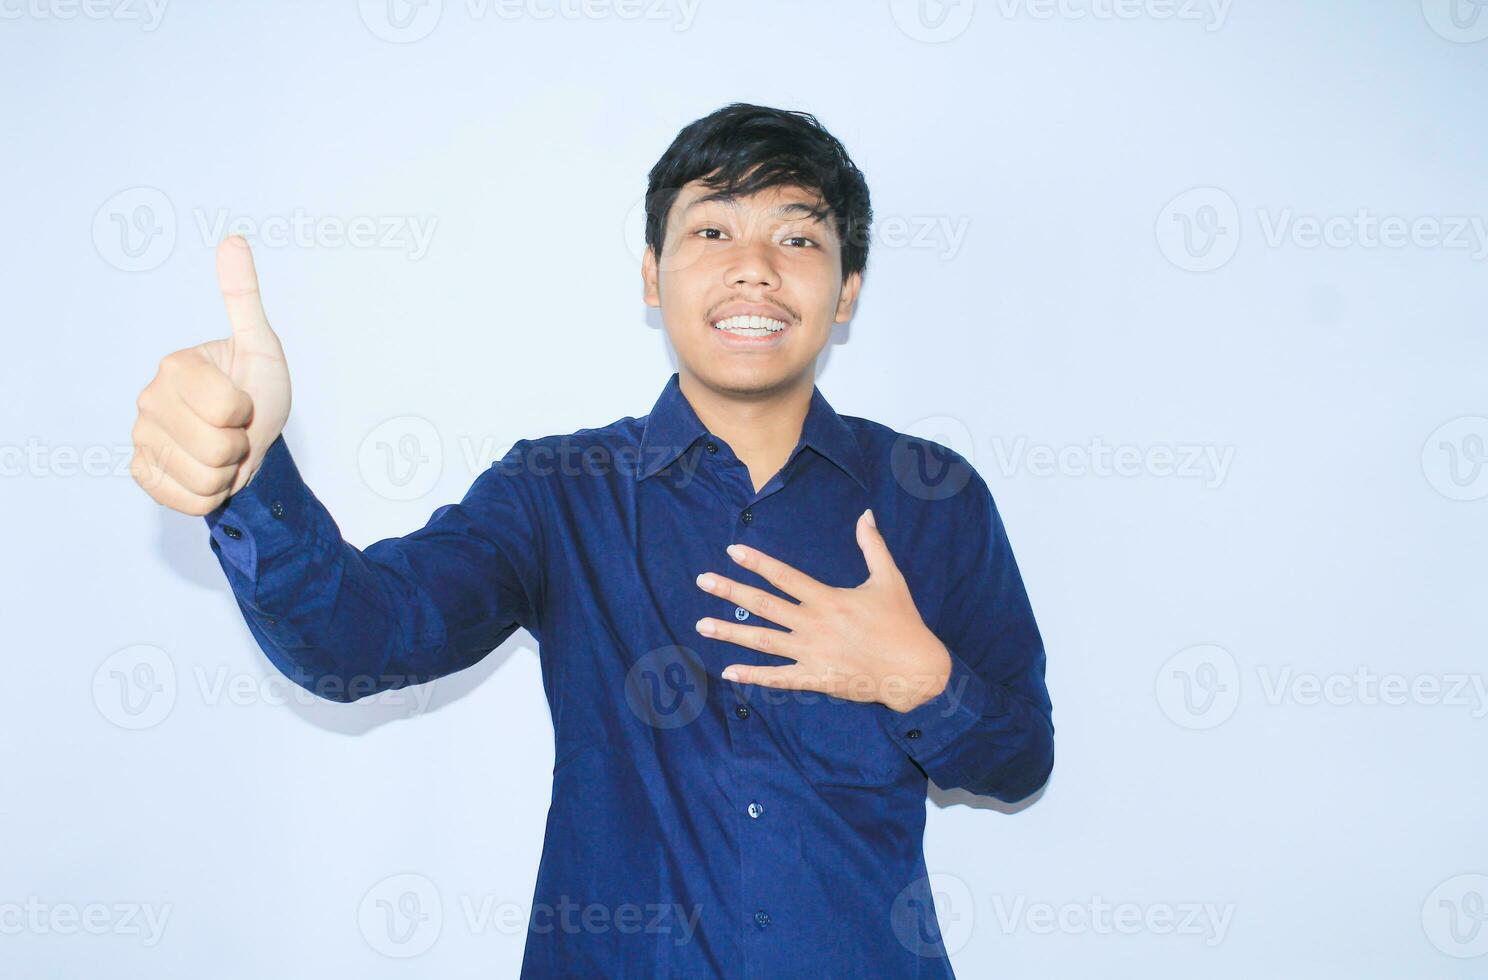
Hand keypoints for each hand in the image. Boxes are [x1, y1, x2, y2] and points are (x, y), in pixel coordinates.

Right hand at [131, 236, 291, 514]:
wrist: (250, 438)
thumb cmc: (257, 389)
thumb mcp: (260, 346)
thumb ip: (243, 298)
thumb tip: (233, 239)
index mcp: (175, 366)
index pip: (228, 412)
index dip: (248, 415)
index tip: (244, 403)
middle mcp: (148, 399)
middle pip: (218, 449)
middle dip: (241, 447)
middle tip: (235, 431)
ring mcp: (141, 437)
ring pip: (205, 478)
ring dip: (228, 473)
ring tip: (224, 451)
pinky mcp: (142, 473)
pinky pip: (187, 500)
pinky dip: (209, 494)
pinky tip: (207, 472)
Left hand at [694, 508, 952, 712]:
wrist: (914, 670)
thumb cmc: (903, 623)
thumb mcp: (889, 580)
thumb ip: (873, 546)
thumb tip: (865, 515)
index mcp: (828, 598)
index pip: (784, 576)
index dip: (757, 563)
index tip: (733, 551)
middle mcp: (813, 624)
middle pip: (763, 604)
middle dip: (730, 591)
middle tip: (702, 581)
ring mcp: (811, 653)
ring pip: (762, 640)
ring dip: (731, 631)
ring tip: (702, 625)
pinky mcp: (815, 678)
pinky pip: (778, 677)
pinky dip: (753, 675)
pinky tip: (729, 671)